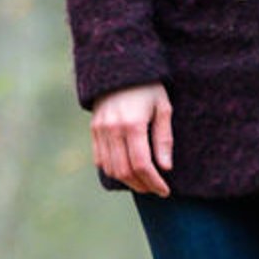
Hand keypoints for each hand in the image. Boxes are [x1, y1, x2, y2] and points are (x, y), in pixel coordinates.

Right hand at [90, 82, 173, 196]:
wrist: (119, 67)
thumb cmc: (148, 87)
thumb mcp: (163, 108)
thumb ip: (164, 138)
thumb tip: (165, 167)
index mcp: (132, 124)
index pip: (141, 164)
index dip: (153, 181)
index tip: (165, 191)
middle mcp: (112, 129)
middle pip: (124, 170)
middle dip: (142, 185)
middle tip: (156, 190)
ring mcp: (99, 129)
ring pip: (110, 168)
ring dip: (127, 181)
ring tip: (144, 183)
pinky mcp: (93, 129)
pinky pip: (99, 158)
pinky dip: (112, 170)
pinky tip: (127, 173)